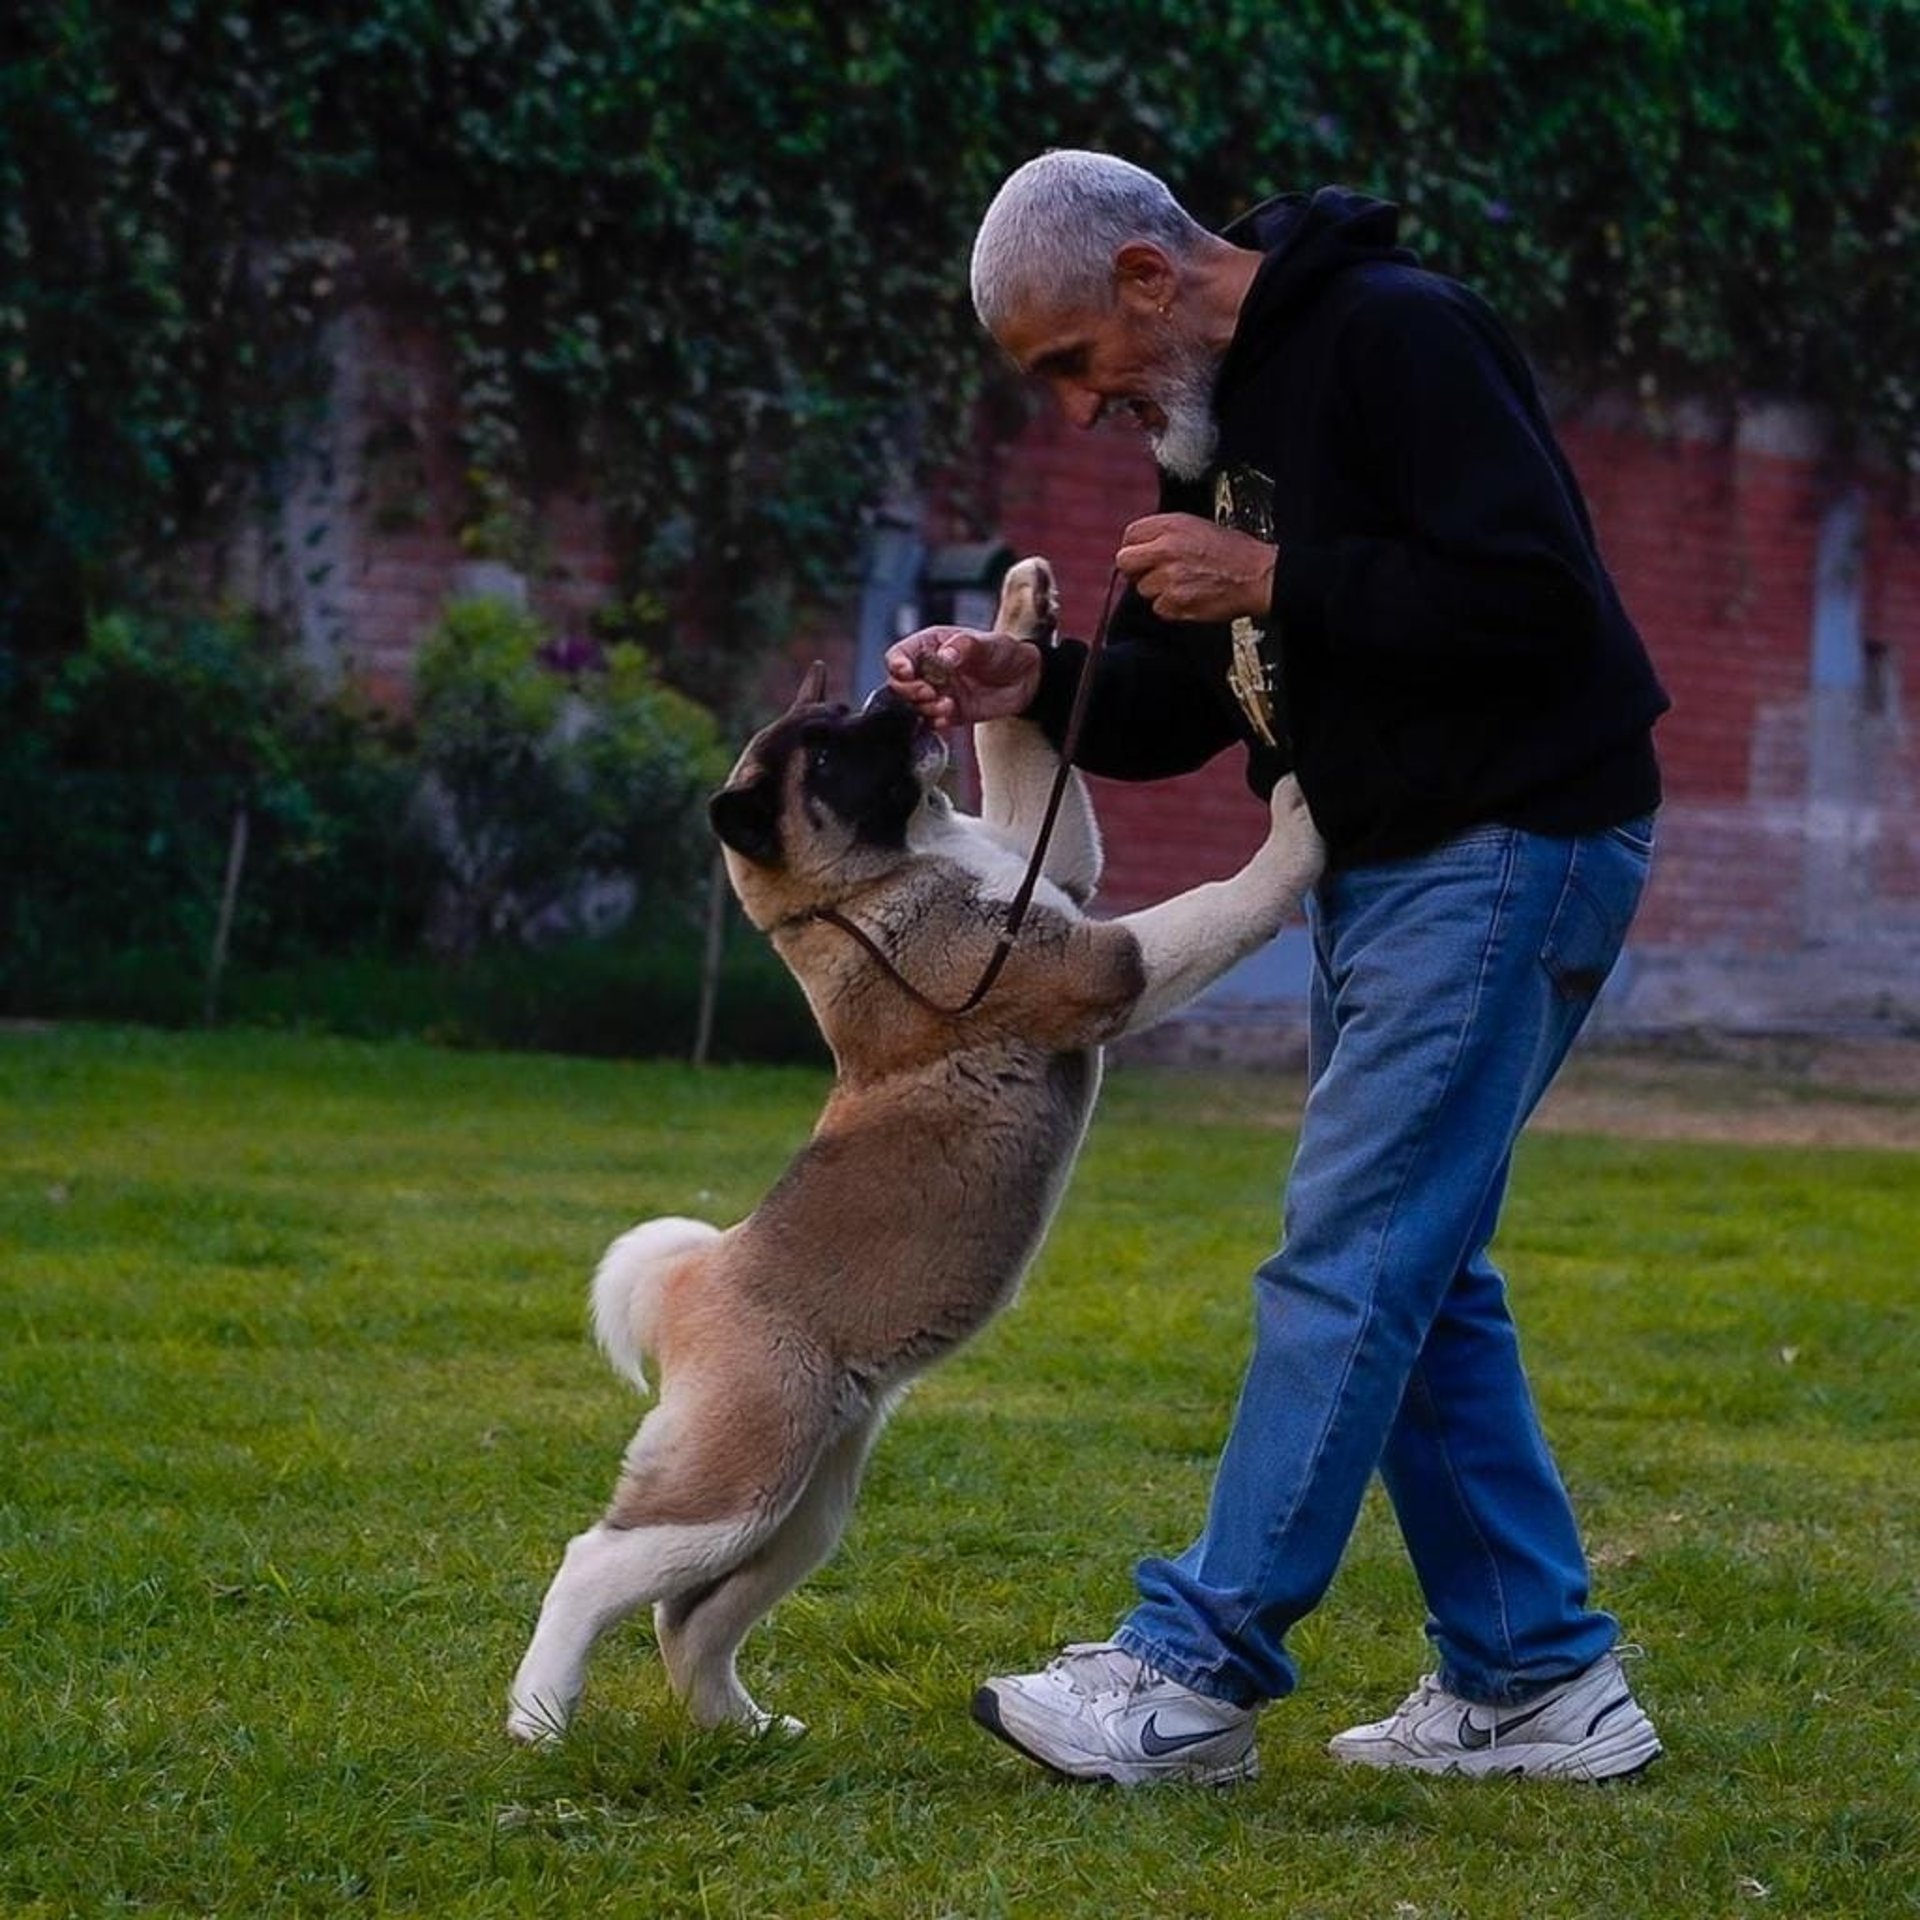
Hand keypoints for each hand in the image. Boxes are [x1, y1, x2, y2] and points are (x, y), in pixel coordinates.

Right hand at [884, 626, 1042, 730]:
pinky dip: (935, 721)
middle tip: (930, 692)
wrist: (1025, 679)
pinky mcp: (947, 713)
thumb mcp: (988, 643)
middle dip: (910, 690)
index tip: (907, 672)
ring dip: (925, 708)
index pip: (900, 655)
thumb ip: (965, 647)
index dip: (898, 664)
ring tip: (948, 704)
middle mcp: (928, 670)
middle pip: (899, 684)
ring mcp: (936, 693)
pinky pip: (930, 722)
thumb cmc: (1004, 652)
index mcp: (931, 646)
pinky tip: (950, 715)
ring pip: (911, 705)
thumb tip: (944, 657)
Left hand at [1115, 513, 1276, 623]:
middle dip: (1135, 569)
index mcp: (1172, 526)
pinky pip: (1159, 608)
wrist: (1257, 576)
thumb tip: (1140, 546)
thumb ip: (1165, 534)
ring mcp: (1169, 578)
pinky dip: (1171, 607)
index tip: (1142, 554)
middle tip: (1152, 572)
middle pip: (1125, 561)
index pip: (1131, 534)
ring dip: (1158, 590)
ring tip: (1183, 584)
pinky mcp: (1175, 603)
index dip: (1136, 546)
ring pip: (1143, 589)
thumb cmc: (1233, 552)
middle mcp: (1167, 550)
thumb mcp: (1197, 527)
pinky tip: (1189, 596)